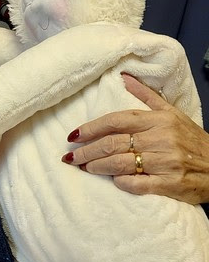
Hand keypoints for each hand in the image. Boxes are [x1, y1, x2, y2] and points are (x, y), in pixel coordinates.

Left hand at [61, 73, 208, 204]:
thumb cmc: (191, 139)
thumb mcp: (172, 113)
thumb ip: (146, 96)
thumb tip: (123, 77)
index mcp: (158, 120)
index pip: (116, 121)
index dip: (91, 128)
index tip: (73, 136)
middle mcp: (160, 139)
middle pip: (113, 143)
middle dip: (87, 151)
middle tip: (70, 157)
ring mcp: (165, 162)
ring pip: (120, 164)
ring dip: (97, 167)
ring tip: (83, 167)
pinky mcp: (169, 184)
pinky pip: (137, 184)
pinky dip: (121, 182)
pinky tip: (112, 181)